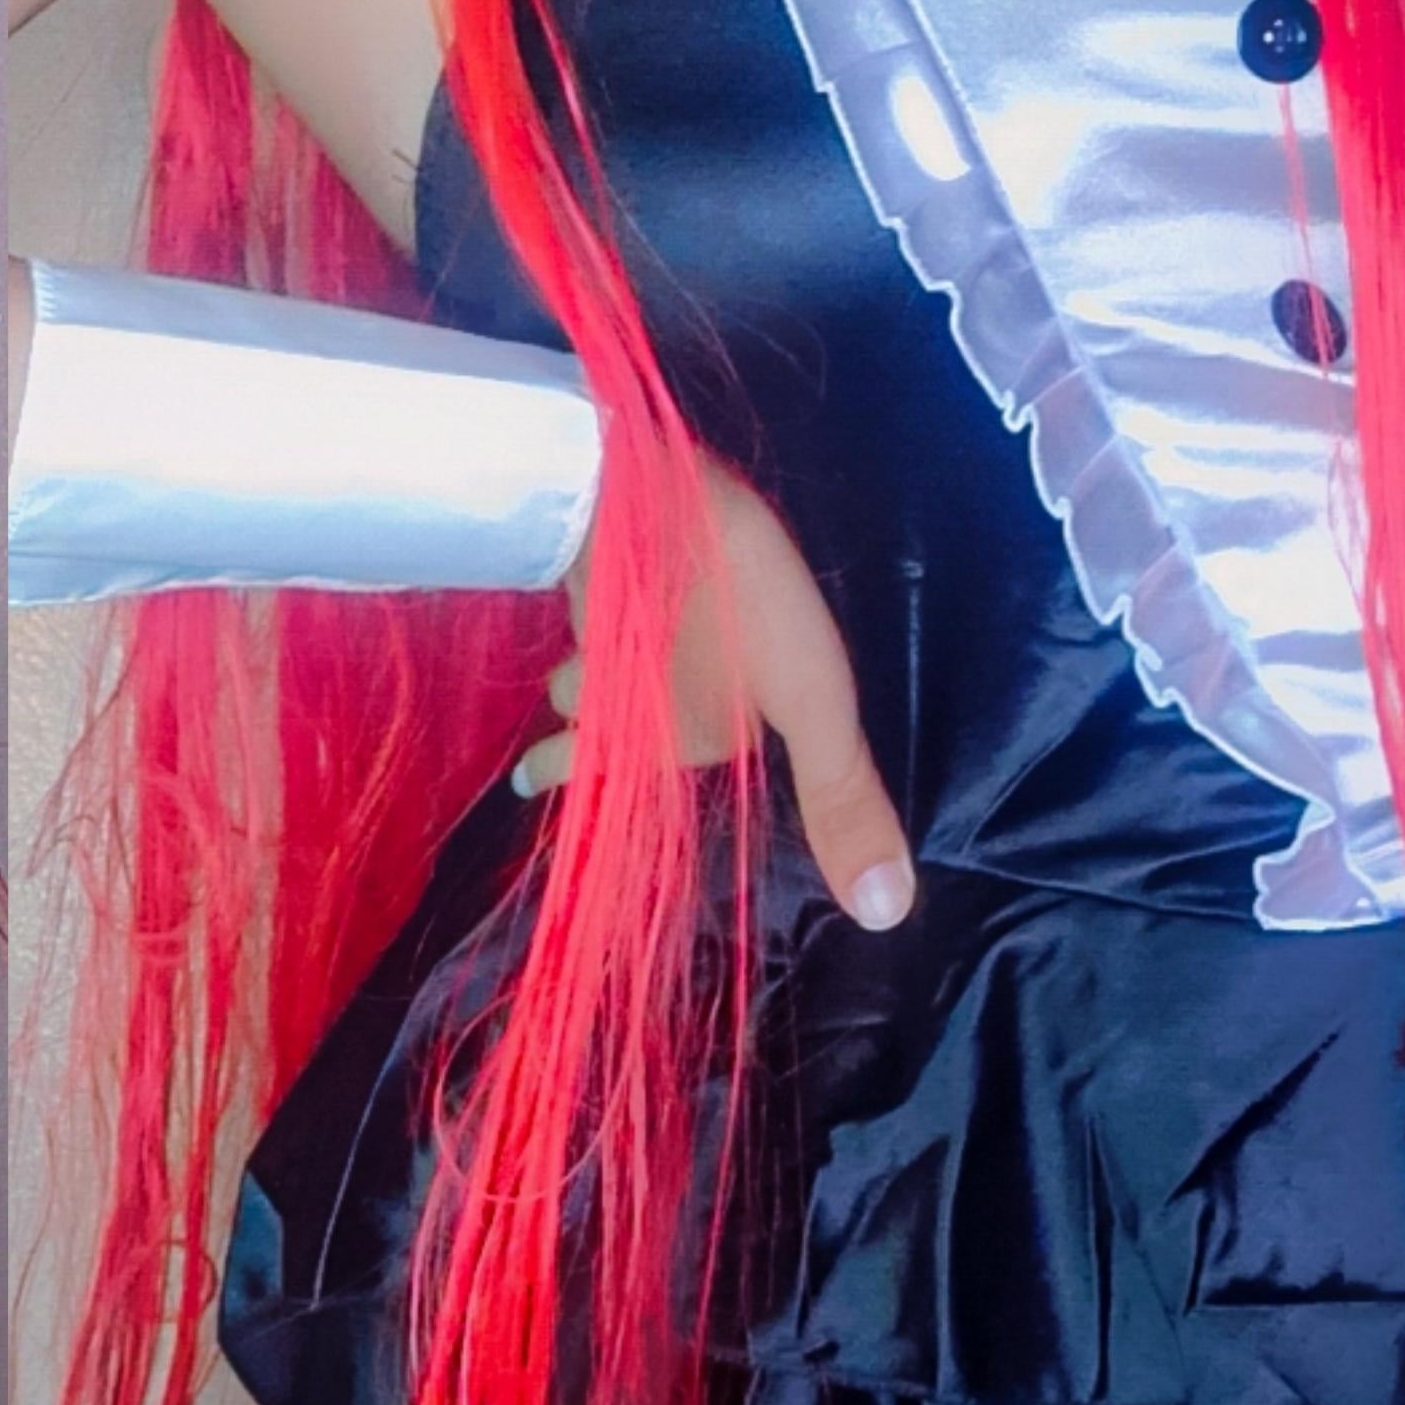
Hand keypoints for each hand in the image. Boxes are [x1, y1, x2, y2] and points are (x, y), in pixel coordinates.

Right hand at [515, 449, 916, 930]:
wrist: (652, 490)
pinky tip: (598, 587)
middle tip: (528, 762)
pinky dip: (587, 603)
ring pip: (579, 656)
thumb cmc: (734, 608)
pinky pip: (585, 595)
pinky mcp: (599, 556)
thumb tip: (883, 913)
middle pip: (577, 716)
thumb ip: (841, 798)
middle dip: (561, 740)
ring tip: (570, 676)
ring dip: (577, 671)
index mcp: (655, 736)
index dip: (560, 777)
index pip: (591, 771)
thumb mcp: (811, 705)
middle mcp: (614, 688)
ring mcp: (597, 617)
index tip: (521, 786)